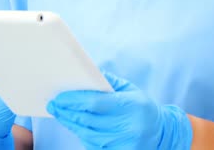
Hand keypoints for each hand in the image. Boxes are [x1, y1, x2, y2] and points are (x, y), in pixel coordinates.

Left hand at [47, 72, 192, 148]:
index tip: (59, 97)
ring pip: (87, 134)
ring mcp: (123, 142)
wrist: (161, 133)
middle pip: (88, 120)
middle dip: (67, 112)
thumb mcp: (130, 90)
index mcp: (130, 105)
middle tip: (53, 105)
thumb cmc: (141, 107)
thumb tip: (88, 70)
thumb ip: (109, 81)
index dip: (74, 100)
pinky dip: (81, 135)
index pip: (95, 103)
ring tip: (59, 114)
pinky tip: (73, 125)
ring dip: (70, 123)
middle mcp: (127, 126)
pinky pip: (93, 145)